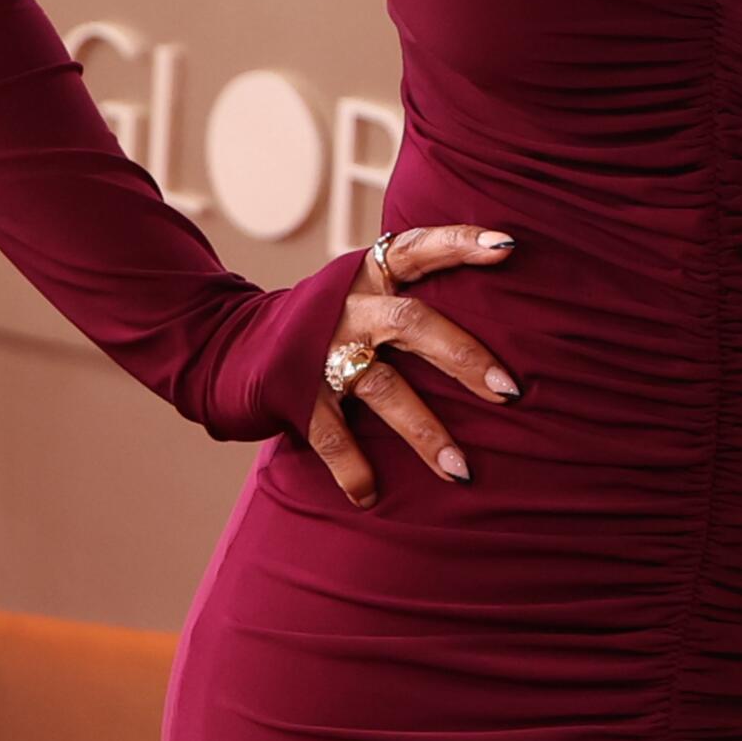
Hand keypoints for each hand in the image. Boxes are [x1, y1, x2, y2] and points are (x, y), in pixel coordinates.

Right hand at [309, 222, 520, 506]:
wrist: (232, 343)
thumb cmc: (325, 322)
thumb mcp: (362, 293)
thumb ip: (412, 295)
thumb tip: (500, 315)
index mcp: (369, 276)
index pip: (418, 247)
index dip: (461, 243)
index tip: (508, 245)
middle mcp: (348, 307)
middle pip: (412, 323)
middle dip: (463, 356)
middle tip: (509, 391)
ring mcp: (320, 350)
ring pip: (382, 387)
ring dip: (424, 431)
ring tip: (461, 470)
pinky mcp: (293, 393)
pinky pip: (330, 435)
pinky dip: (353, 468)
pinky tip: (370, 496)